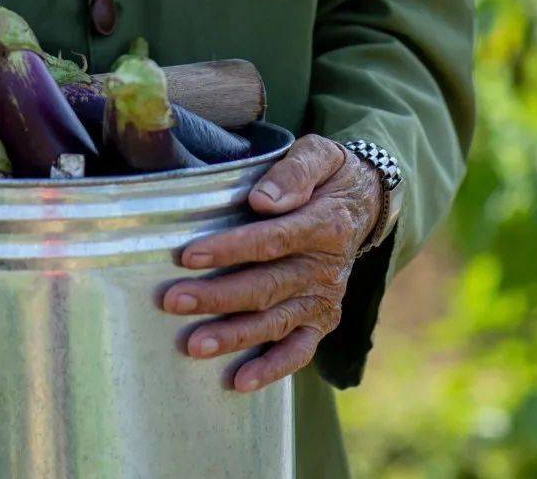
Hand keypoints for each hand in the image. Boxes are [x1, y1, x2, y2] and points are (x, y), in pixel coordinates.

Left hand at [162, 133, 381, 392]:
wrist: (363, 203)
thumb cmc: (329, 174)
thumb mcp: (319, 154)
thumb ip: (294, 172)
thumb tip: (263, 201)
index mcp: (325, 225)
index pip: (272, 240)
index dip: (230, 249)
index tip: (189, 255)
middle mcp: (326, 269)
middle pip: (267, 286)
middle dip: (217, 296)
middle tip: (173, 300)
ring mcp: (325, 299)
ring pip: (275, 322)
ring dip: (233, 336)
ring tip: (192, 344)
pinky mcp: (322, 321)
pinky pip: (299, 351)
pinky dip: (272, 369)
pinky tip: (239, 382)